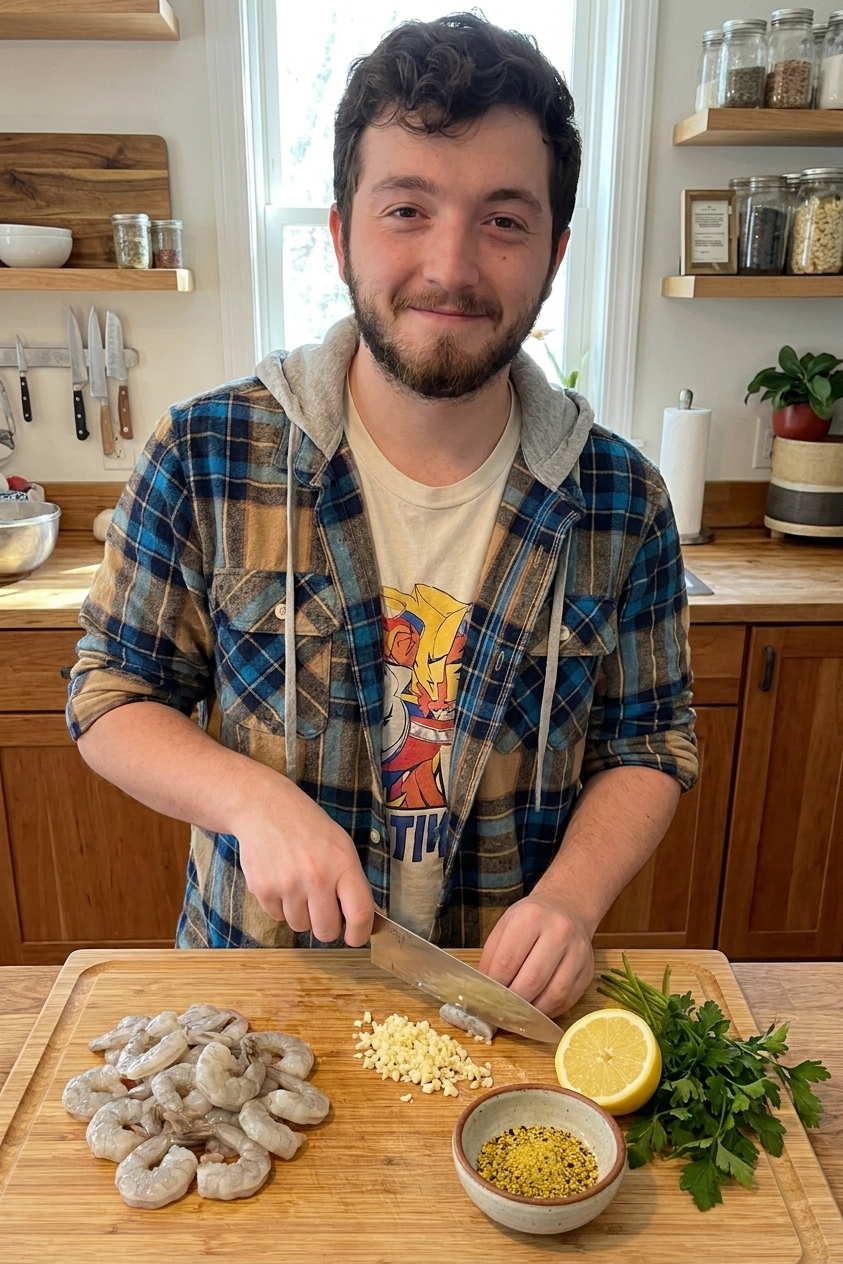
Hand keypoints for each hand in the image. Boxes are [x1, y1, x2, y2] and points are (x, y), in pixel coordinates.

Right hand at [235, 771, 374, 945]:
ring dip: (301, 914)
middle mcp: (316, 877)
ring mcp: (288, 885)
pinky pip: (278, 917)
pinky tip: (281, 880)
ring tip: (298, 886)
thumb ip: (351, 882)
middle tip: (322, 910)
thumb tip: (359, 921)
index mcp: (343, 864)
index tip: (354, 937)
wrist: (265, 808)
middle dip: (327, 926)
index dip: (359, 934)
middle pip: (326, 931)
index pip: (360, 914)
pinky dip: (281, 906)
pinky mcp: (263, 890)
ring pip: (300, 926)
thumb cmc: (308, 828)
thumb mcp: (341, 846)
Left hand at [477, 891, 594, 1017]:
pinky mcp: (588, 970)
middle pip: (532, 980)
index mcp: (531, 917)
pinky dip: (549, 1010)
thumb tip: (486, 991)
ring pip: (554, 994)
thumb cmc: (530, 920)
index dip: (495, 986)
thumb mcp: (505, 927)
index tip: (487, 998)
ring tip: (519, 1014)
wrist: (567, 908)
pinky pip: (568, 1000)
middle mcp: (559, 931)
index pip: (507, 961)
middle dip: (514, 1002)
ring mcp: (578, 951)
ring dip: (533, 1011)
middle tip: (501, 1011)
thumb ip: (492, 958)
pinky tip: (536, 1008)